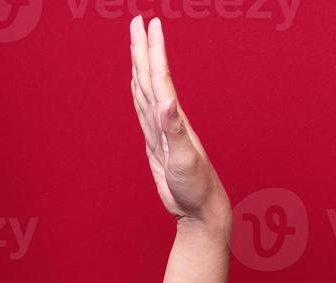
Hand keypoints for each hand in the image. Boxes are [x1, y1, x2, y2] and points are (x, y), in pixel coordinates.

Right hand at [129, 15, 230, 225]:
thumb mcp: (185, 159)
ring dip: (140, 67)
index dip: (153, 50)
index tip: (148, 24)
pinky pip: (143, 113)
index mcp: (173, 119)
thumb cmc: (196, 187)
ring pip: (146, 91)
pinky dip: (138, 95)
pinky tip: (137, 87)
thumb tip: (166, 102)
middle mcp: (167, 119)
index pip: (159, 77)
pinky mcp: (156, 144)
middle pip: (150, 77)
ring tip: (136, 46)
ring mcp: (161, 131)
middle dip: (142, 49)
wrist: (199, 209)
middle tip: (137, 21)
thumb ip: (174, 130)